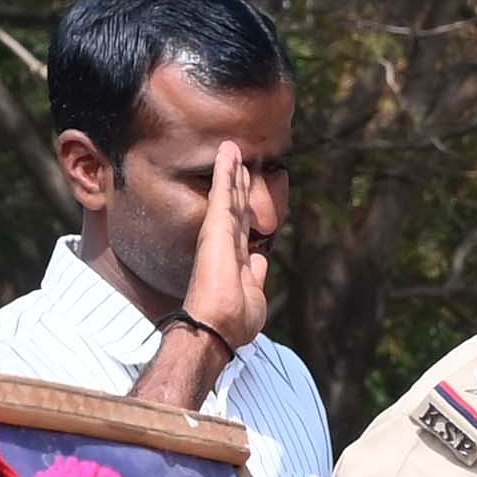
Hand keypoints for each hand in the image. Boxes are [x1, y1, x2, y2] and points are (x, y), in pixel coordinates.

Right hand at [179, 153, 270, 349]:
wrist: (216, 328)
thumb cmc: (233, 322)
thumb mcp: (254, 296)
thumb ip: (255, 276)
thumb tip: (260, 260)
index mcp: (232, 260)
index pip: (240, 226)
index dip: (244, 207)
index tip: (246, 189)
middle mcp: (224, 243)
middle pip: (235, 206)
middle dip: (238, 183)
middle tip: (241, 159)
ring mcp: (219, 234)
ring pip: (230, 196)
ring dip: (232, 171)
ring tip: (233, 149)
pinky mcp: (216, 227)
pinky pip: (224, 193)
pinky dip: (226, 172)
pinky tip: (228, 152)